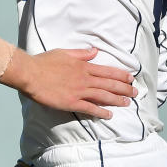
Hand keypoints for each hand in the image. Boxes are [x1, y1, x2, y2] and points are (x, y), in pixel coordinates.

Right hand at [0, 47, 135, 119]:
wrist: (30, 74)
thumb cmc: (44, 62)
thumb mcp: (63, 53)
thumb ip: (81, 53)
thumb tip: (95, 51)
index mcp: (83, 66)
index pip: (107, 71)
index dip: (121, 75)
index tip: (131, 78)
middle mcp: (85, 79)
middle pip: (109, 84)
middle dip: (124, 89)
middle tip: (135, 93)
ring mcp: (79, 92)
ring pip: (103, 96)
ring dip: (117, 100)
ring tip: (127, 103)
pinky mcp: (72, 103)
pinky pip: (90, 108)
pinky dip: (101, 112)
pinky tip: (110, 115)